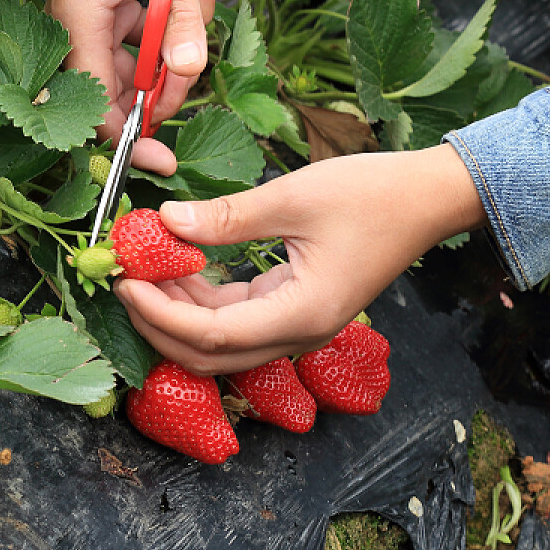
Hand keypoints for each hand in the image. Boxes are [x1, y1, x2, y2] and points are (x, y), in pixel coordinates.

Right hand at [47, 0, 219, 175]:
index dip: (129, 136)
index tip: (166, 160)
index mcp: (76, 15)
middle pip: (123, 86)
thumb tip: (189, 71)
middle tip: (203, 46)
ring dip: (180, 39)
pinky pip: (145, 32)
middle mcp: (77, 20)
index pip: (95, 102)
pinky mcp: (111, 1)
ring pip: (142, 60)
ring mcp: (94, 12)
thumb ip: (179, 16)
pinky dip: (175, 17)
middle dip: (172, 76)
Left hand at [115, 144, 485, 373]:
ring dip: (177, 312)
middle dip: (158, 324)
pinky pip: (237, 318)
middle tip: (121, 281)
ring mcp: (297, 324)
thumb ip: (227, 217)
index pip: (212, 335)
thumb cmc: (373, 194)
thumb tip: (166, 222)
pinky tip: (176, 266)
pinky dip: (201, 299)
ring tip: (141, 268)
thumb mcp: (292, 197)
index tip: (124, 283)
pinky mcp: (295, 307)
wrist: (428, 199)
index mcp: (302, 314)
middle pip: (210, 354)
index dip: (159, 315)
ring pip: (221, 341)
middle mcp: (298, 332)